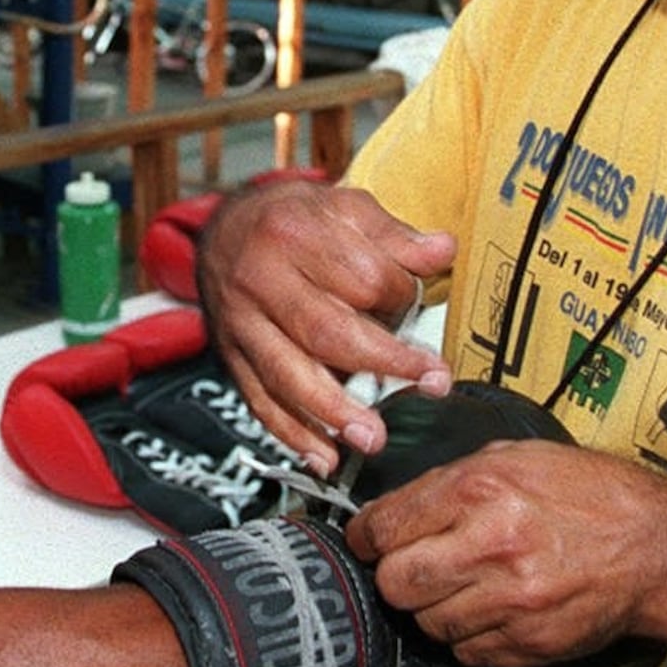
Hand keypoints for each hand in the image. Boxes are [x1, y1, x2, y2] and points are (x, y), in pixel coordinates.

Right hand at [195, 180, 453, 474]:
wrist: (224, 230)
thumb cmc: (293, 221)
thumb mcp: (344, 208)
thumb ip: (393, 236)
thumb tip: (443, 251)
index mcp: (296, 235)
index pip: (362, 277)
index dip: (400, 295)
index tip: (415, 304)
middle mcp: (262, 280)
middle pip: (324, 331)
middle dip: (383, 364)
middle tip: (430, 385)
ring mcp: (242, 324)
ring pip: (287, 376)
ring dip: (332, 414)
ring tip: (371, 438)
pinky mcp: (232, 359)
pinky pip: (260, 401)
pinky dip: (292, 434)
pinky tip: (323, 457)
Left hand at [348, 437, 666, 666]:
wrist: (658, 549)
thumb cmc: (593, 496)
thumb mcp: (518, 456)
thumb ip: (454, 480)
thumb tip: (397, 505)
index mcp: (482, 490)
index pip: (383, 527)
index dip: (365, 537)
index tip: (367, 541)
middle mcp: (492, 546)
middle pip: (394, 582)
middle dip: (395, 575)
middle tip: (413, 565)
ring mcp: (511, 602)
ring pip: (427, 623)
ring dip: (434, 608)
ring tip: (465, 584)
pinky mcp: (528, 644)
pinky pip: (465, 651)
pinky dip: (469, 635)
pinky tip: (493, 608)